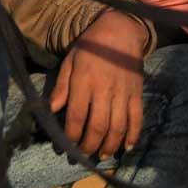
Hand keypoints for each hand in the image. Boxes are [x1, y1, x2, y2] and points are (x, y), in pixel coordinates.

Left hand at [50, 11, 148, 158]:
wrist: (120, 32)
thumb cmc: (89, 47)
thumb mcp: (69, 63)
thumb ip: (61, 88)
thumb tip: (50, 110)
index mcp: (84, 82)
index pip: (76, 115)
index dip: (71, 134)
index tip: (66, 146)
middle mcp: (104, 90)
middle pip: (98, 125)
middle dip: (89, 144)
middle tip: (83, 154)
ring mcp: (123, 93)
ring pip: (118, 126)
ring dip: (110, 145)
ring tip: (102, 155)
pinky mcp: (137, 93)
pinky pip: (137, 118)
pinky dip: (133, 135)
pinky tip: (127, 147)